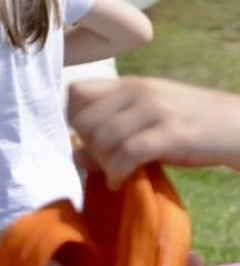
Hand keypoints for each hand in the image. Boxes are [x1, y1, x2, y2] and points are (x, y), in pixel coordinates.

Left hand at [69, 77, 239, 187]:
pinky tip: (122, 181)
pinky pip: (127, 154)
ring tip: (115, 173)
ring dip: (102, 163)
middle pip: (82, 119)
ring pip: (102, 138)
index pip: (76, 91)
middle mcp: (140, 91)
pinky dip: (117, 173)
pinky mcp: (173, 134)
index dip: (73, 117)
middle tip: (104, 161)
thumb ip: (112, 133)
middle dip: (87, 145)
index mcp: (131, 84)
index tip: (87, 137)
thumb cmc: (191, 126)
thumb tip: (74, 153)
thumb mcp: (148, 122)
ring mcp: (156, 110)